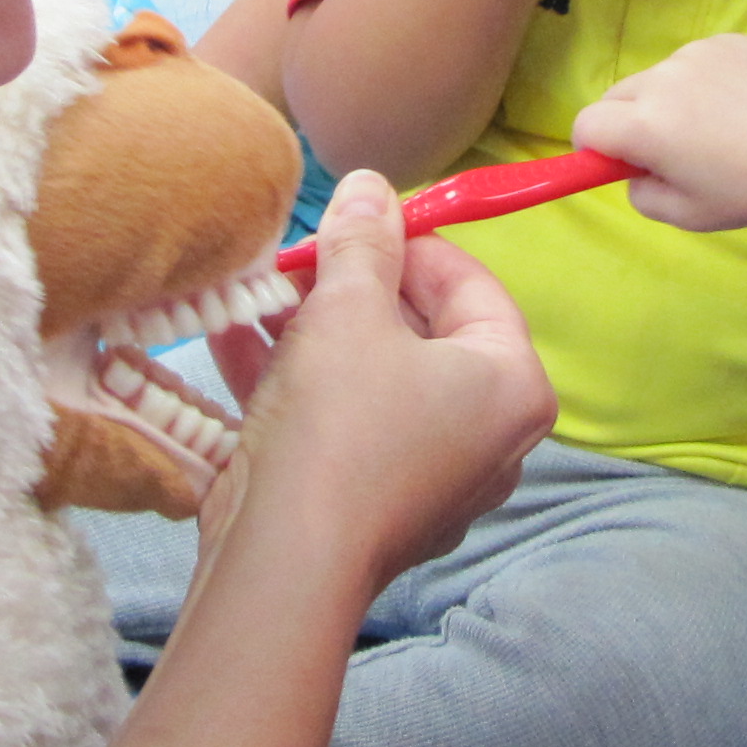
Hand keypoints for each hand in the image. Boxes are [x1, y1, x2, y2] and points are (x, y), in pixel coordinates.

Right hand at [201, 171, 551, 600]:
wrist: (288, 561)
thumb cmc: (339, 425)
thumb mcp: (347, 310)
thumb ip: (363, 242)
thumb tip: (372, 185)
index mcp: (513, 384)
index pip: (472, 284)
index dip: (406, 242)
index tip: (350, 221)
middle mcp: (490, 437)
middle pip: (422, 333)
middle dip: (349, 290)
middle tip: (295, 259)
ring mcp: (435, 479)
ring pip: (375, 380)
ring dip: (311, 332)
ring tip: (253, 292)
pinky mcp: (378, 507)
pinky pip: (347, 426)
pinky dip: (298, 386)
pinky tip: (233, 341)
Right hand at [576, 32, 746, 232]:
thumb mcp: (687, 216)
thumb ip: (640, 193)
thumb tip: (631, 169)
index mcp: (646, 125)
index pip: (586, 125)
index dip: (594, 148)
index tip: (619, 164)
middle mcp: (662, 79)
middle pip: (614, 97)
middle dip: (626, 123)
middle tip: (671, 152)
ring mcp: (694, 53)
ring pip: (655, 79)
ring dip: (666, 102)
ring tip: (717, 129)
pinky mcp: (724, 40)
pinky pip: (691, 63)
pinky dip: (701, 83)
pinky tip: (740, 106)